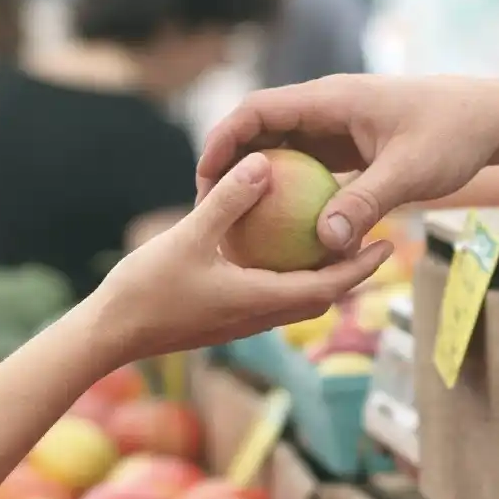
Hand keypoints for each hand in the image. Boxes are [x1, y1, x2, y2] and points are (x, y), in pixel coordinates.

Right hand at [96, 152, 391, 362]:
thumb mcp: (188, 237)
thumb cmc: (146, 289)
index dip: (361, 267)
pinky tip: (279, 248)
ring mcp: (242, 321)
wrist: (110, 335)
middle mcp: (259, 316)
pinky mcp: (225, 318)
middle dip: (352, 272)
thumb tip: (263, 163)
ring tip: (337, 241)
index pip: (328, 287)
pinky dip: (288, 275)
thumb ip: (228, 201)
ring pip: (297, 299)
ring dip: (322, 276)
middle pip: (321, 296)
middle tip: (376, 240)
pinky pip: (270, 295)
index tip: (387, 244)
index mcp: (260, 301)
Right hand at [197, 75, 498, 254]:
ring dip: (260, 184)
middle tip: (208, 209)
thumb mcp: (409, 172)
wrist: (488, 120)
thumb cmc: (453, 135)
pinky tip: (283, 234)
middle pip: (261, 132)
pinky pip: (309, 171)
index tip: (204, 176)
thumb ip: (366, 203)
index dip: (224, 140)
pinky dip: (292, 196)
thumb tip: (325, 243)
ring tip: (236, 225)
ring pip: (283, 153)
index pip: (259, 110)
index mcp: (331, 100)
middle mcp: (327, 110)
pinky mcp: (350, 150)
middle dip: (231, 166)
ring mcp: (337, 130)